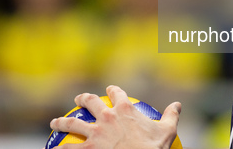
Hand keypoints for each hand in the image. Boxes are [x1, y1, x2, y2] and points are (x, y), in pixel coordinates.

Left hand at [49, 85, 180, 148]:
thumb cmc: (154, 148)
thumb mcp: (167, 130)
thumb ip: (171, 115)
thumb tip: (178, 104)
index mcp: (124, 109)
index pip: (116, 93)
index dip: (112, 90)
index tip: (110, 90)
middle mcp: (107, 116)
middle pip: (90, 102)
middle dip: (82, 99)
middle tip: (78, 100)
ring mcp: (95, 132)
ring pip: (73, 123)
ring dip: (61, 122)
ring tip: (54, 123)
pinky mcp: (88, 148)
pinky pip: (70, 148)